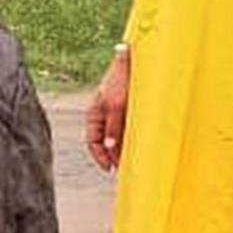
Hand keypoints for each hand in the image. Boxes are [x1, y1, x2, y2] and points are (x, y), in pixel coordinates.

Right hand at [86, 48, 129, 171]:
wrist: (135, 62)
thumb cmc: (121, 81)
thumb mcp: (116, 106)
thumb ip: (112, 127)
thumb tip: (110, 148)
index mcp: (93, 114)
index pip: (92, 142)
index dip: (100, 156)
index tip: (111, 168)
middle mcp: (103, 116)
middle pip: (105, 143)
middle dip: (114, 157)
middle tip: (125, 170)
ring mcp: (116, 115)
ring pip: (117, 139)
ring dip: (123, 150)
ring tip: (134, 161)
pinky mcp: (128, 113)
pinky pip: (127, 132)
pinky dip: (131, 141)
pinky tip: (140, 147)